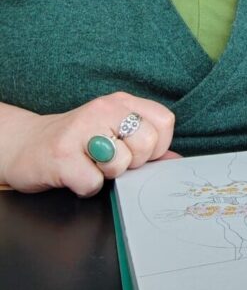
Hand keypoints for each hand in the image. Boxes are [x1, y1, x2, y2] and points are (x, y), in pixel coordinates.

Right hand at [1, 92, 176, 195]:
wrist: (27, 144)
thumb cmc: (77, 141)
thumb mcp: (113, 132)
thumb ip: (145, 144)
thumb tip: (176, 162)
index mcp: (121, 102)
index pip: (164, 121)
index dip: (157, 146)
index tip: (137, 152)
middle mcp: (103, 109)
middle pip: (146, 142)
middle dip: (133, 162)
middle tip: (111, 160)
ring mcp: (81, 130)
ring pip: (121, 163)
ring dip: (107, 174)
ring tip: (90, 164)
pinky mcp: (62, 155)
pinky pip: (93, 182)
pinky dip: (86, 187)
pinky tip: (75, 174)